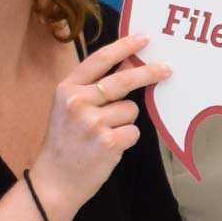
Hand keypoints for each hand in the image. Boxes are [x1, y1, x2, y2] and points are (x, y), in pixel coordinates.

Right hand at [27, 34, 168, 220]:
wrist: (54, 182)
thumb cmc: (65, 142)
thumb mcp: (70, 108)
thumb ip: (95, 86)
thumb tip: (129, 63)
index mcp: (66, 89)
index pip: (99, 60)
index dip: (124, 46)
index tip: (144, 38)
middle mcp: (78, 102)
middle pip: (124, 80)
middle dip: (149, 73)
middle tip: (168, 69)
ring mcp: (93, 122)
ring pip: (131, 110)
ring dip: (125, 121)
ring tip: (104, 135)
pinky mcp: (108, 142)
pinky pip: (134, 131)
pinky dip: (127, 139)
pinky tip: (108, 148)